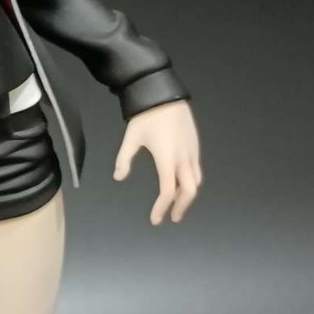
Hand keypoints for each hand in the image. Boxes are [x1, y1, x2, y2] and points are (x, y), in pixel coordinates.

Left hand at [113, 100, 201, 224]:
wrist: (164, 94)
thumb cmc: (146, 117)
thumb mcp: (131, 138)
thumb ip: (124, 159)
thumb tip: (118, 177)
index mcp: (167, 160)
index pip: (167, 192)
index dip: (161, 208)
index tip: (155, 219)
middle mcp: (183, 159)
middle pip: (189, 191)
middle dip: (182, 207)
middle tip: (172, 217)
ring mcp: (192, 152)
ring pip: (195, 180)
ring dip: (187, 195)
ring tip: (176, 202)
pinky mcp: (195, 145)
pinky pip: (196, 169)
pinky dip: (190, 181)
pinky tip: (181, 182)